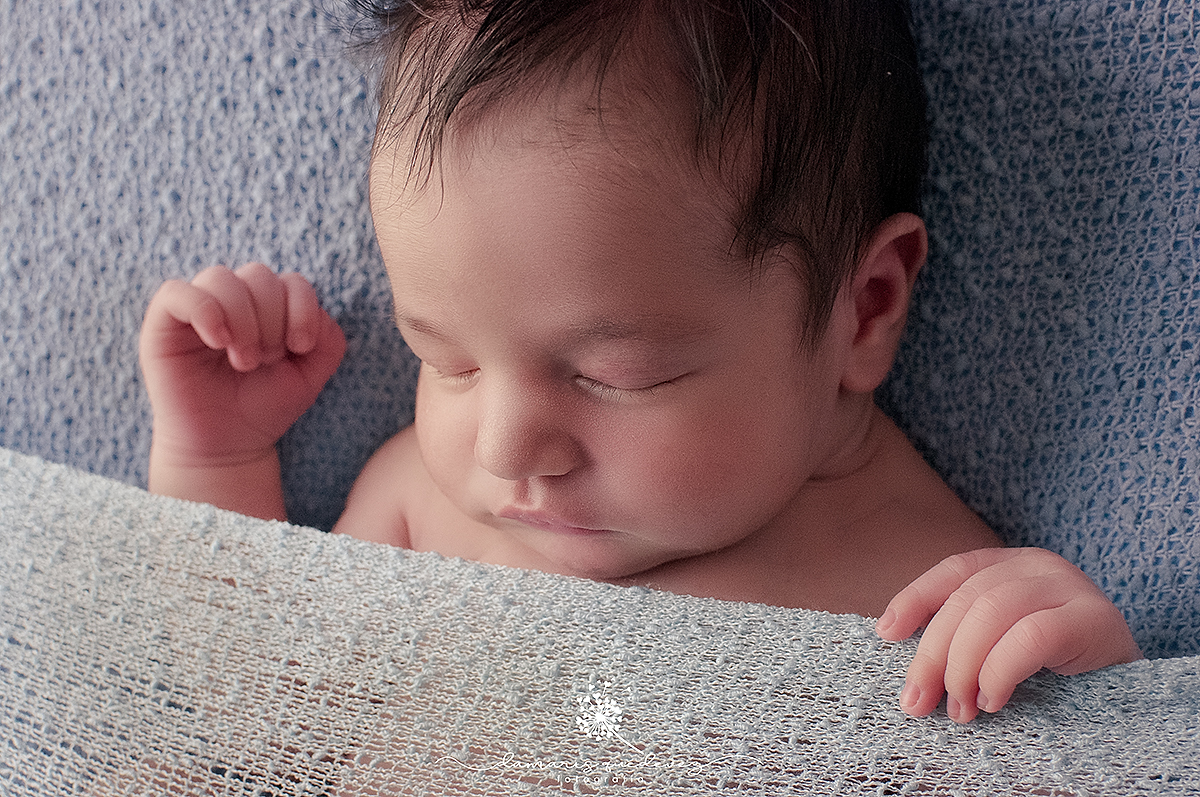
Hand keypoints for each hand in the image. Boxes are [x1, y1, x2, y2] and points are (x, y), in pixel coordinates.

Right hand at [139, 264, 345, 469]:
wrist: (227, 446)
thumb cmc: (265, 407)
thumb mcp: (310, 375)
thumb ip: (327, 339)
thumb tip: (316, 310)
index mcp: (269, 307)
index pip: (291, 281)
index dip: (302, 309)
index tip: (300, 347)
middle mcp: (234, 300)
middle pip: (258, 275)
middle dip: (271, 320)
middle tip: (265, 361)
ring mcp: (198, 308)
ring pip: (221, 278)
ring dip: (242, 319)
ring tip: (244, 361)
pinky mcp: (164, 323)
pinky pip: (176, 293)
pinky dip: (204, 310)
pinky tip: (219, 341)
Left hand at [875, 547, 1142, 722]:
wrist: (1131, 685)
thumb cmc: (1055, 665)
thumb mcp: (1003, 639)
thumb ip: (966, 635)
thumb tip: (906, 662)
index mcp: (1010, 562)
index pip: (953, 570)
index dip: (915, 598)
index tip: (886, 634)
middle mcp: (1038, 564)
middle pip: (967, 599)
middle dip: (932, 653)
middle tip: (918, 702)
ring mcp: (1069, 586)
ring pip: (992, 613)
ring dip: (964, 666)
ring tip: (959, 708)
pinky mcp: (1093, 618)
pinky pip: (1031, 636)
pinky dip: (1001, 671)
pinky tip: (993, 699)